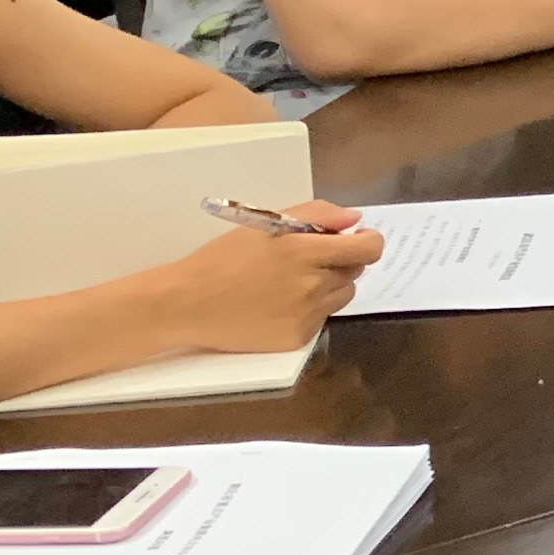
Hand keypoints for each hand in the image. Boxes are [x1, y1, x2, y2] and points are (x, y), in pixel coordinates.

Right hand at [148, 201, 382, 347]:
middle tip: (310, 260)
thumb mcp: (265, 225)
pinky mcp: (298, 339)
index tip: (357, 239)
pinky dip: (309, 310)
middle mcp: (312, 285)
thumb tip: (355, 220)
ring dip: (329, 287)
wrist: (185, 304)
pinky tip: (278, 305)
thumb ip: (316, 215)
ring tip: (291, 283)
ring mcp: (306, 315)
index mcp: (304, 252)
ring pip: (342, 296)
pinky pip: (321, 319)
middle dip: (341, 262)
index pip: (367, 249)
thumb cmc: (223, 259)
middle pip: (355, 272)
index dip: (368, 241)